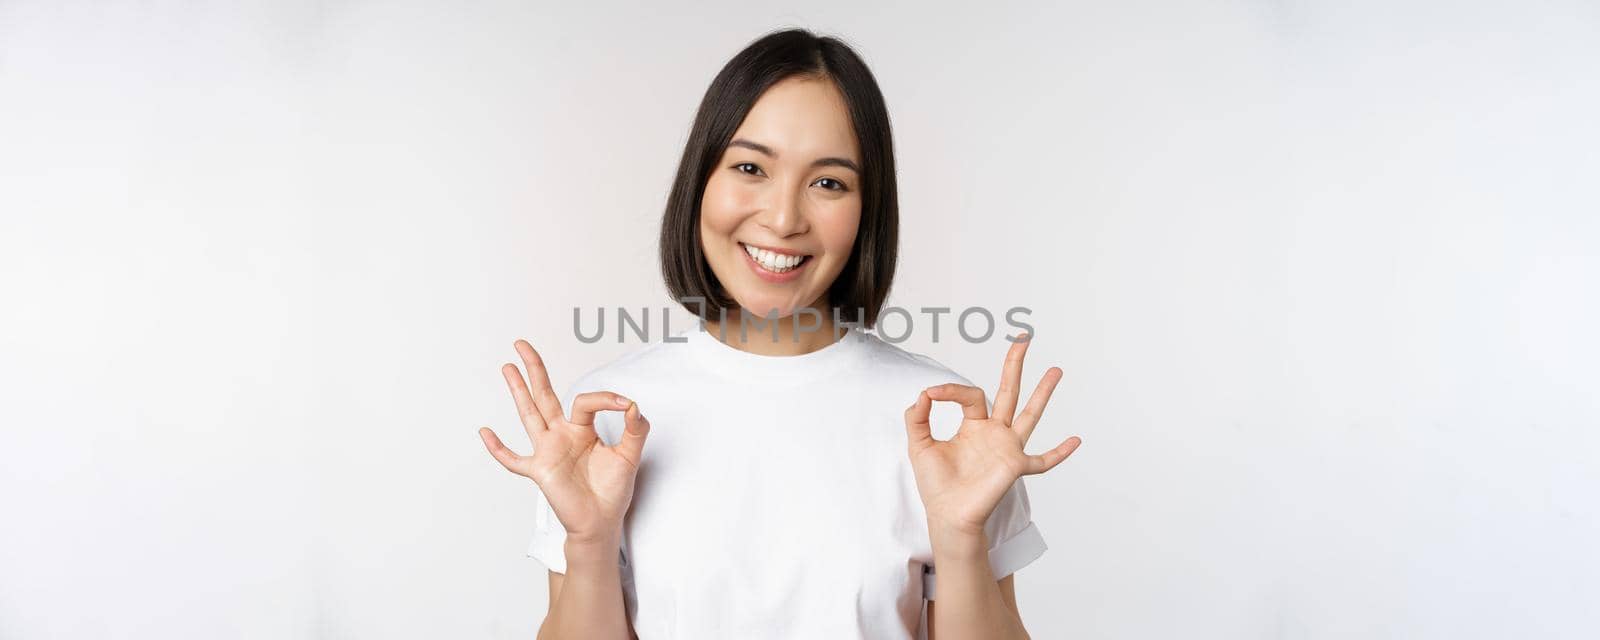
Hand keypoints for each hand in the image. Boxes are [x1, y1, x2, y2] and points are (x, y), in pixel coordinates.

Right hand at [478, 339, 651, 544]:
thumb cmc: (612, 490)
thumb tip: (633, 405)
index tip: (626, 406)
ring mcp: (547, 451)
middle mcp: (561, 435)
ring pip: (529, 415)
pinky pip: (514, 459)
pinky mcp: (539, 471)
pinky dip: (499, 448)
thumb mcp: (630, 456)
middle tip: (522, 345)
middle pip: (544, 395)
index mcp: (581, 428)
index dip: (606, 399)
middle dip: (535, 370)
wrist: (601, 522)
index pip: (586, 401)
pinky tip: (485, 432)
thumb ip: (636, 430)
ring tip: (508, 367)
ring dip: (518, 391)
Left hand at [903, 333, 1082, 536]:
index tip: (932, 394)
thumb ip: (917, 417)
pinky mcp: (1015, 466)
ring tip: (1056, 370)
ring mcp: (1008, 448)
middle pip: (1009, 391)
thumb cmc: (936, 484)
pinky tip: (1077, 440)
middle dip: (1015, 365)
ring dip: (1043, 393)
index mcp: (974, 425)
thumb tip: (924, 392)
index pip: (970, 394)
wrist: (947, 514)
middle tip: (1024, 339)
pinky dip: (1059, 453)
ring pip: (1029, 414)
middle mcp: (994, 433)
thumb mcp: (919, 444)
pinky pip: (1043, 460)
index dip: (950, 389)